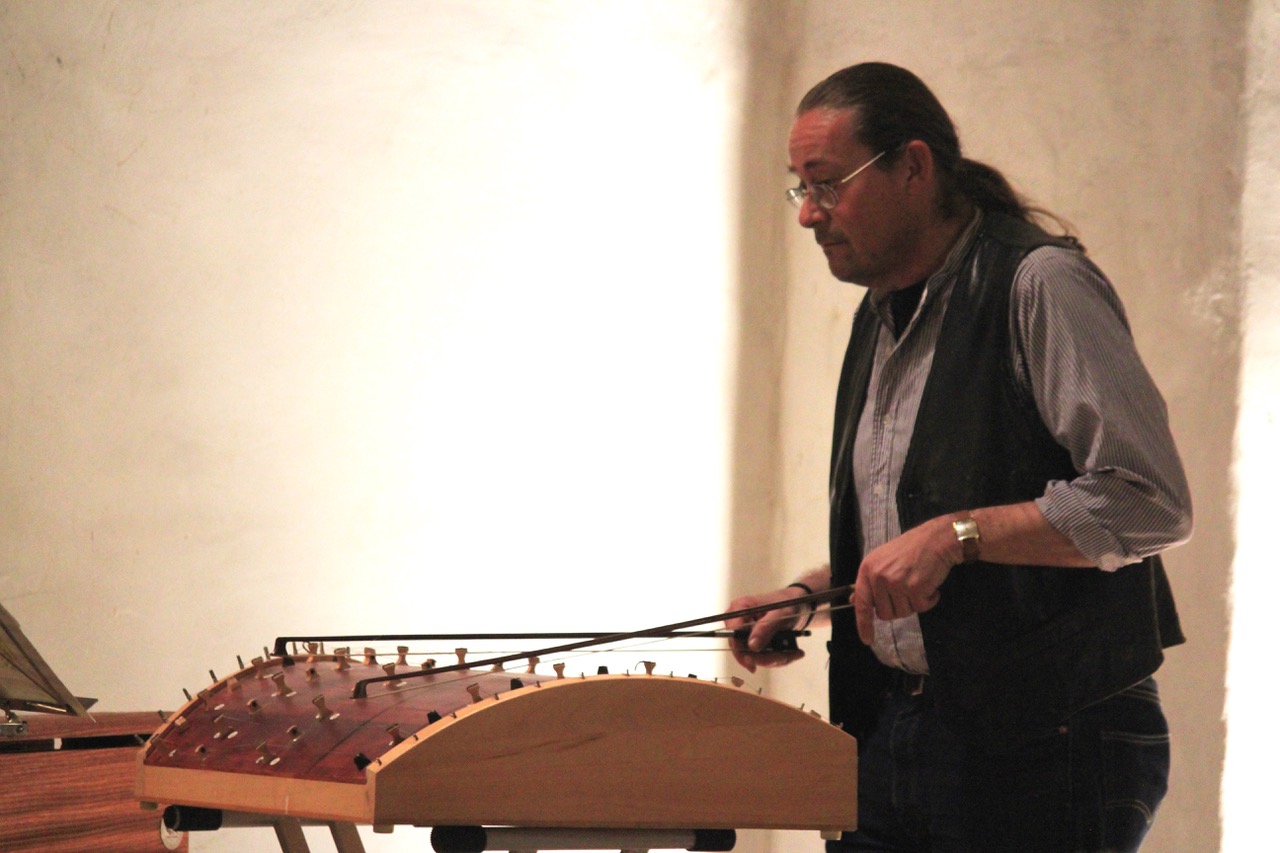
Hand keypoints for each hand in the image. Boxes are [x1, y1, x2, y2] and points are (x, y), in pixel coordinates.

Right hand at [724, 589, 807, 672]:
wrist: (798, 605)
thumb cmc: (787, 603)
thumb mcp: (780, 613)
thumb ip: (765, 628)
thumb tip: (752, 646)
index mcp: (740, 608)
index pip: (733, 633)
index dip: (740, 650)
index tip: (753, 663)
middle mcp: (739, 622)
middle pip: (742, 649)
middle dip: (765, 658)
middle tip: (786, 657)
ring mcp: (746, 634)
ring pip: (754, 657)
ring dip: (775, 659)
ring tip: (794, 653)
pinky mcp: (755, 643)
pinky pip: (762, 657)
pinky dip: (778, 658)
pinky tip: (792, 652)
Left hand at [853, 516, 957, 644]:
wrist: (937, 539)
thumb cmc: (911, 549)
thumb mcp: (883, 559)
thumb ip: (870, 581)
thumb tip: (854, 601)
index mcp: (868, 569)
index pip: (861, 603)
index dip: (863, 624)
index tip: (866, 639)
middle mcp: (878, 577)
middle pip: (885, 614)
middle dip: (898, 608)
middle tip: (908, 590)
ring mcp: (896, 583)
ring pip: (903, 613)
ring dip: (914, 603)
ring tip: (918, 583)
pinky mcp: (914, 589)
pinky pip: (921, 608)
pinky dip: (929, 600)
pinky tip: (930, 585)